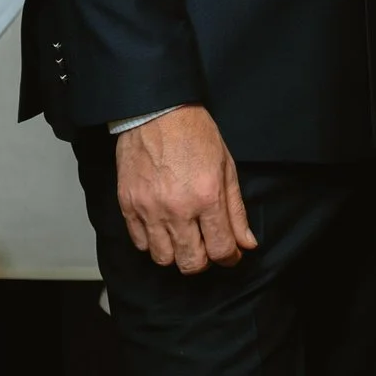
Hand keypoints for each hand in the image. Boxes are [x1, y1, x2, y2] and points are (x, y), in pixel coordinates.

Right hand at [114, 105, 258, 273]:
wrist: (157, 112)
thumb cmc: (195, 134)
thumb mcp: (226, 166)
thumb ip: (236, 210)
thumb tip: (247, 243)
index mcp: (207, 196)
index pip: (221, 248)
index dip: (230, 257)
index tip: (231, 254)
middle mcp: (177, 208)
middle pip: (191, 263)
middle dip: (204, 262)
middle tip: (207, 248)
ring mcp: (149, 209)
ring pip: (163, 258)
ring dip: (177, 255)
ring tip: (184, 239)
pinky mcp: (128, 206)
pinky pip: (139, 243)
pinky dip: (153, 243)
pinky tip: (163, 229)